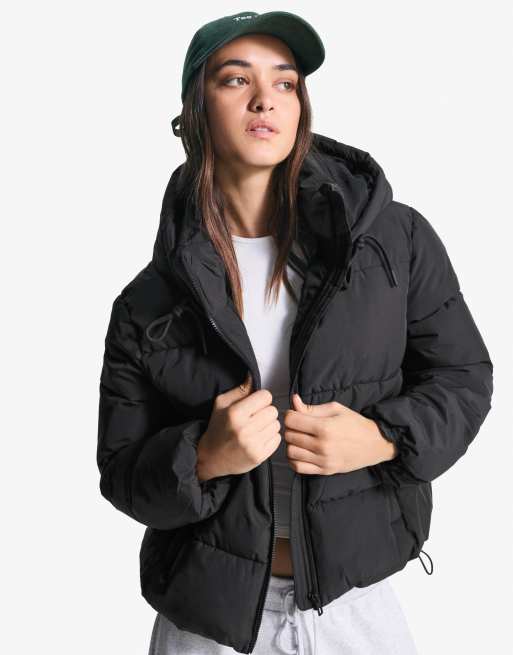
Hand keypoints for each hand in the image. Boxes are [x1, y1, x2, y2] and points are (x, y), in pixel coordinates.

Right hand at [197, 372, 280, 481]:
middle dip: (265, 412)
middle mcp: (244, 429)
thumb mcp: (221, 404)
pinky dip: (270, 437)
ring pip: (277, 425)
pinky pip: (277, 439)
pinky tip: (258, 438)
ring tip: (256, 428)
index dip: (261, 398)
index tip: (254, 404)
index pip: (265, 396)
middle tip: (255, 417)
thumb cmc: (217, 427)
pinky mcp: (259, 456)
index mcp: (235, 413)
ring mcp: (252, 445)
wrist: (211, 457)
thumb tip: (252, 376)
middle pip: (273, 410)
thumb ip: (240, 390)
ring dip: (268, 425)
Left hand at [283, 394, 397, 474]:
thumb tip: (293, 400)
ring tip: (300, 438)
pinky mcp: (325, 470)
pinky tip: (301, 451)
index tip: (295, 414)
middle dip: (290, 428)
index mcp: (325, 427)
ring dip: (292, 444)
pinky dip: (294, 459)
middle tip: (299, 425)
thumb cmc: (356, 423)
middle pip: (289, 436)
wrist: (375, 444)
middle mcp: (322, 445)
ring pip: (291, 452)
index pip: (291, 420)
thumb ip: (312, 408)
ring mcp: (323, 460)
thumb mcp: (336, 409)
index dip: (290, 415)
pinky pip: (298, 467)